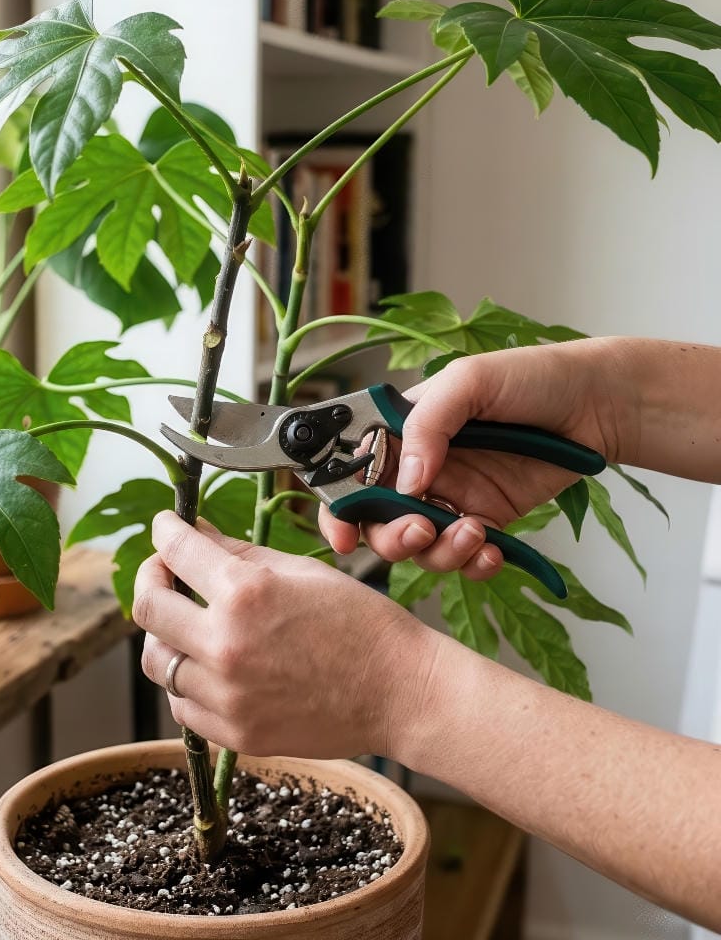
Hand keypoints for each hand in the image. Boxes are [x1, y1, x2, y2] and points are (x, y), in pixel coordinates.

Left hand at [132, 511, 440, 758]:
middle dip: (150, 578)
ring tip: (188, 624)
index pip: (175, 550)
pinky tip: (211, 667)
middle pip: (147, 607)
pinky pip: (182, 706)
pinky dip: (187, 683)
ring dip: (165, 635)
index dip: (165, 530)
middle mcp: (226, 644)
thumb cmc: (362, 623)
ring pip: (157, 661)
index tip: (165, 527)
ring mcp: (227, 695)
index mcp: (245, 592)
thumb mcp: (301, 570)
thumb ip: (238, 552)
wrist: (401, 693)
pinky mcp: (235, 733)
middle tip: (164, 572)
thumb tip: (196, 534)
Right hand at [319, 340, 629, 577]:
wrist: (600, 403)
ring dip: (440, 551)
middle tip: (423, 530)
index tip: (345, 536)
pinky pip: (465, 557)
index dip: (339, 509)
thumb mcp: (469, 381)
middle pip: (378, 522)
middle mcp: (418, 469)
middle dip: (393, 538)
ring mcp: (452, 498)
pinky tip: (494, 550)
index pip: (349, 474)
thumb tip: (405, 482)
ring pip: (421, 547)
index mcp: (399, 431)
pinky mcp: (487, 521)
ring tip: (477, 533)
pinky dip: (474, 563)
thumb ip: (427, 425)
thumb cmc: (533, 376)